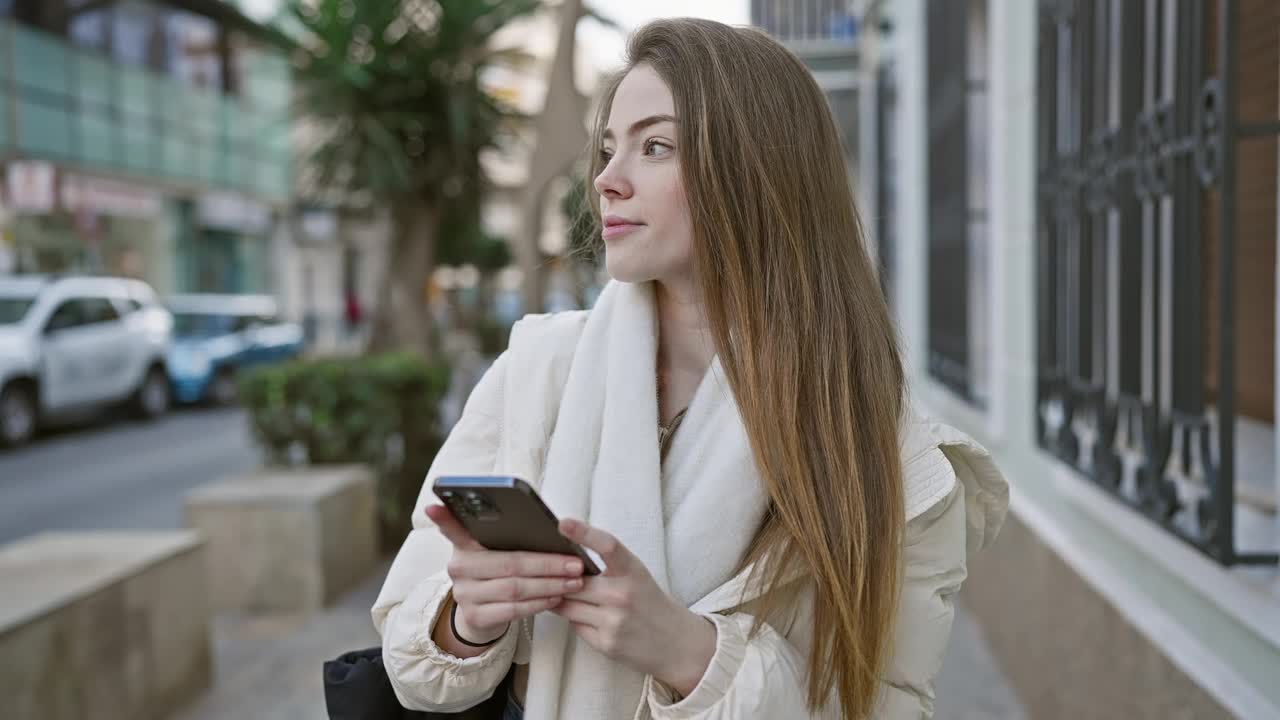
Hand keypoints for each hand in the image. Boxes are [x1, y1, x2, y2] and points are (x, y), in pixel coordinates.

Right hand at [425, 504, 585, 646]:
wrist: (483, 614)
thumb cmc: (499, 572)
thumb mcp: (497, 551)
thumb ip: (510, 538)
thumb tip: (554, 526)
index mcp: (464, 545)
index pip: (452, 528)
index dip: (443, 517)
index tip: (434, 506)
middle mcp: (459, 567)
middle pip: (508, 563)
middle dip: (547, 563)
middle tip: (575, 563)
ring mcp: (464, 594)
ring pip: (515, 588)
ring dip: (550, 585)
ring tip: (574, 581)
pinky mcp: (475, 617)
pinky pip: (513, 610)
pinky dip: (539, 603)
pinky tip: (557, 597)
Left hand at [551, 518, 717, 696]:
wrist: (675, 642)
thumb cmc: (648, 601)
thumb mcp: (635, 575)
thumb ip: (606, 565)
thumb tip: (563, 557)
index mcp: (633, 570)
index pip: (607, 546)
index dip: (584, 533)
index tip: (563, 523)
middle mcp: (623, 594)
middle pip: (574, 581)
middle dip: (560, 580)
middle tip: (552, 575)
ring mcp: (614, 621)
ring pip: (567, 605)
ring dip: (562, 599)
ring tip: (569, 596)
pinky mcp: (606, 643)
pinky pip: (574, 625)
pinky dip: (575, 619)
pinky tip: (589, 617)